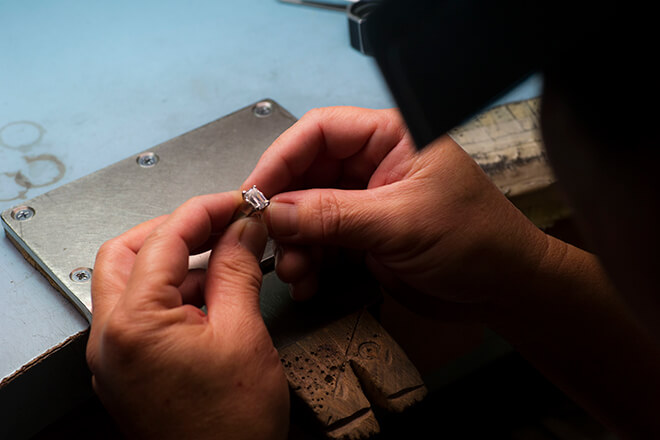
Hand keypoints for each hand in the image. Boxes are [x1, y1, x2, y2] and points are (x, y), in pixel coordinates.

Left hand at [86, 193, 288, 439]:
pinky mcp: (127, 370)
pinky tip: (211, 298)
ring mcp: (114, 357)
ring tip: (225, 264)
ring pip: (130, 282)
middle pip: (126, 253)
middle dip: (173, 231)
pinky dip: (172, 295)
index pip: (163, 239)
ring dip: (175, 264)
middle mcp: (109, 339)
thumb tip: (243, 228)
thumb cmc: (231, 426)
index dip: (205, 211)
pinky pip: (140, 314)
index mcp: (133, 324)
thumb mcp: (243, 332)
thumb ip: (237, 269)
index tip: (236, 203)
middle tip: (217, 225)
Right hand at [243, 107, 548, 316]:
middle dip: (285, 210)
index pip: (321, 131)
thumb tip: (276, 210)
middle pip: (307, 174)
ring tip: (295, 271)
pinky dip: (309, 262)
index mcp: (391, 138)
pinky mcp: (364, 237)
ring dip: (295, 243)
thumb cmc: (478, 241)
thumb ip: (335, 215)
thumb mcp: (402, 223)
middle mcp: (374, 165)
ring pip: (309, 213)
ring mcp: (367, 203)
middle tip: (267, 238)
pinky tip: (307, 281)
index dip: (283, 158)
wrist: (503, 291)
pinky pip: (322, 243)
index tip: (256, 191)